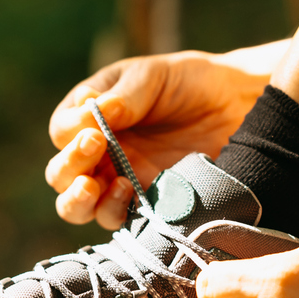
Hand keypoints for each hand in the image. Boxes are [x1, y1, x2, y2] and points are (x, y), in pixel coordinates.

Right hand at [45, 43, 283, 229]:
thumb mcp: (153, 77)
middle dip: (69, 166)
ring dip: (79, 201)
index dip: (71, 136)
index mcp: (91, 115)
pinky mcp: (144, 203)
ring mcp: (119, 181)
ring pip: (76, 207)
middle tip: (95, 149)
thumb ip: (124, 97)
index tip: (95, 130)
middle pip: (60, 175)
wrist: (238, 106)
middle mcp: (99, 153)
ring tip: (97, 186)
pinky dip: (112, 212)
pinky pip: (115, 220)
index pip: (62, 131)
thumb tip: (92, 115)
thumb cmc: (190, 82)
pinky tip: (130, 193)